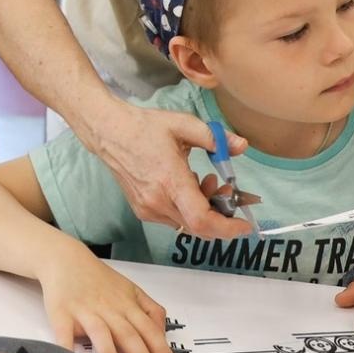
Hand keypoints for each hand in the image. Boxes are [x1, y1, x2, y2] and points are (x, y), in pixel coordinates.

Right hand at [37, 246, 175, 352]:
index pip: (149, 329)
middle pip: (128, 334)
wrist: (65, 258)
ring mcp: (85, 311)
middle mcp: (109, 309)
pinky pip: (64, 334)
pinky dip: (66, 350)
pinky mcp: (62, 314)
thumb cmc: (98, 278)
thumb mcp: (131, 289)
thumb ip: (149, 311)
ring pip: (100, 334)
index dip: (161, 350)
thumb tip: (164, 335)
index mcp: (127, 304)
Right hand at [80, 96, 251, 238]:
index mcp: (170, 180)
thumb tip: (242, 146)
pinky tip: (185, 186)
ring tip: (203, 181)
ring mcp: (148, 209)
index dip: (227, 228)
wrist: (109, 132)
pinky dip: (188, 209)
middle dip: (220, 215)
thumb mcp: (183, 124)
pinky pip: (174, 219)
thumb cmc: (144, 127)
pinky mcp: (142, 211)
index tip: (244, 224)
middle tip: (225, 189)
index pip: (202, 220)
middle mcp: (158, 201)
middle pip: (199, 227)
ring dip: (204, 210)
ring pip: (187, 224)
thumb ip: (215, 138)